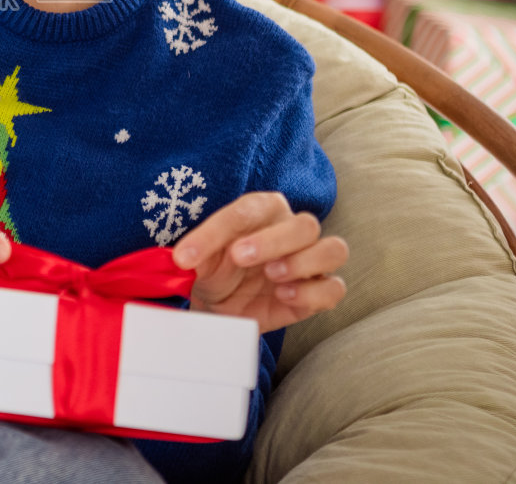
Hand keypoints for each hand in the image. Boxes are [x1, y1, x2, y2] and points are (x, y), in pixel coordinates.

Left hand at [170, 191, 347, 333]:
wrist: (219, 307)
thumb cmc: (213, 271)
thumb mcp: (197, 261)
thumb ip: (193, 254)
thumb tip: (180, 259)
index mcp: (262, 210)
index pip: (250, 209)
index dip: (218, 230)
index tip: (186, 256)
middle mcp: (292, 230)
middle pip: (305, 225)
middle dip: (272, 241)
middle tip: (239, 258)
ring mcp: (310, 262)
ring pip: (334, 249)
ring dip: (305, 262)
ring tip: (272, 276)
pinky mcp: (317, 293)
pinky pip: (334, 288)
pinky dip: (313, 292)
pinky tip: (284, 296)